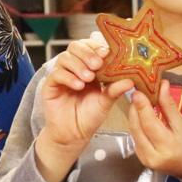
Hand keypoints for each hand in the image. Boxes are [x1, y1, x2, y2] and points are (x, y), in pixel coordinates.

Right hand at [35, 33, 132, 181]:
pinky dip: (68, 77)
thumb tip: (130, 80)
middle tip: (97, 64)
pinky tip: (78, 85)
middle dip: (87, 53)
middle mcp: (74, 68)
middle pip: (75, 47)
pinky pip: (56, 74)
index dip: (97, 46)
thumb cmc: (89, 117)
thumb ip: (115, 89)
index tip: (107, 52)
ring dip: (78, 65)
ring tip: (88, 78)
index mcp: (89, 67)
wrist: (75, 134)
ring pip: (65, 58)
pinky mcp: (50, 85)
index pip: (90, 47)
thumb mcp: (106, 102)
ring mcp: (61, 75)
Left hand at [127, 79, 181, 181]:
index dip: (142, 106)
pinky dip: (136, 126)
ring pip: (133, 132)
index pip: (149, 123)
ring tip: (138, 103)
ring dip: (134, 116)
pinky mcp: (141, 159)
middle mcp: (153, 156)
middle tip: (137, 94)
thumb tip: (162, 86)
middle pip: (137, 128)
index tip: (138, 92)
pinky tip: (140, 117)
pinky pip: (135, 138)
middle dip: (135, 109)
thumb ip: (169, 106)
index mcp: (167, 147)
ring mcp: (145, 159)